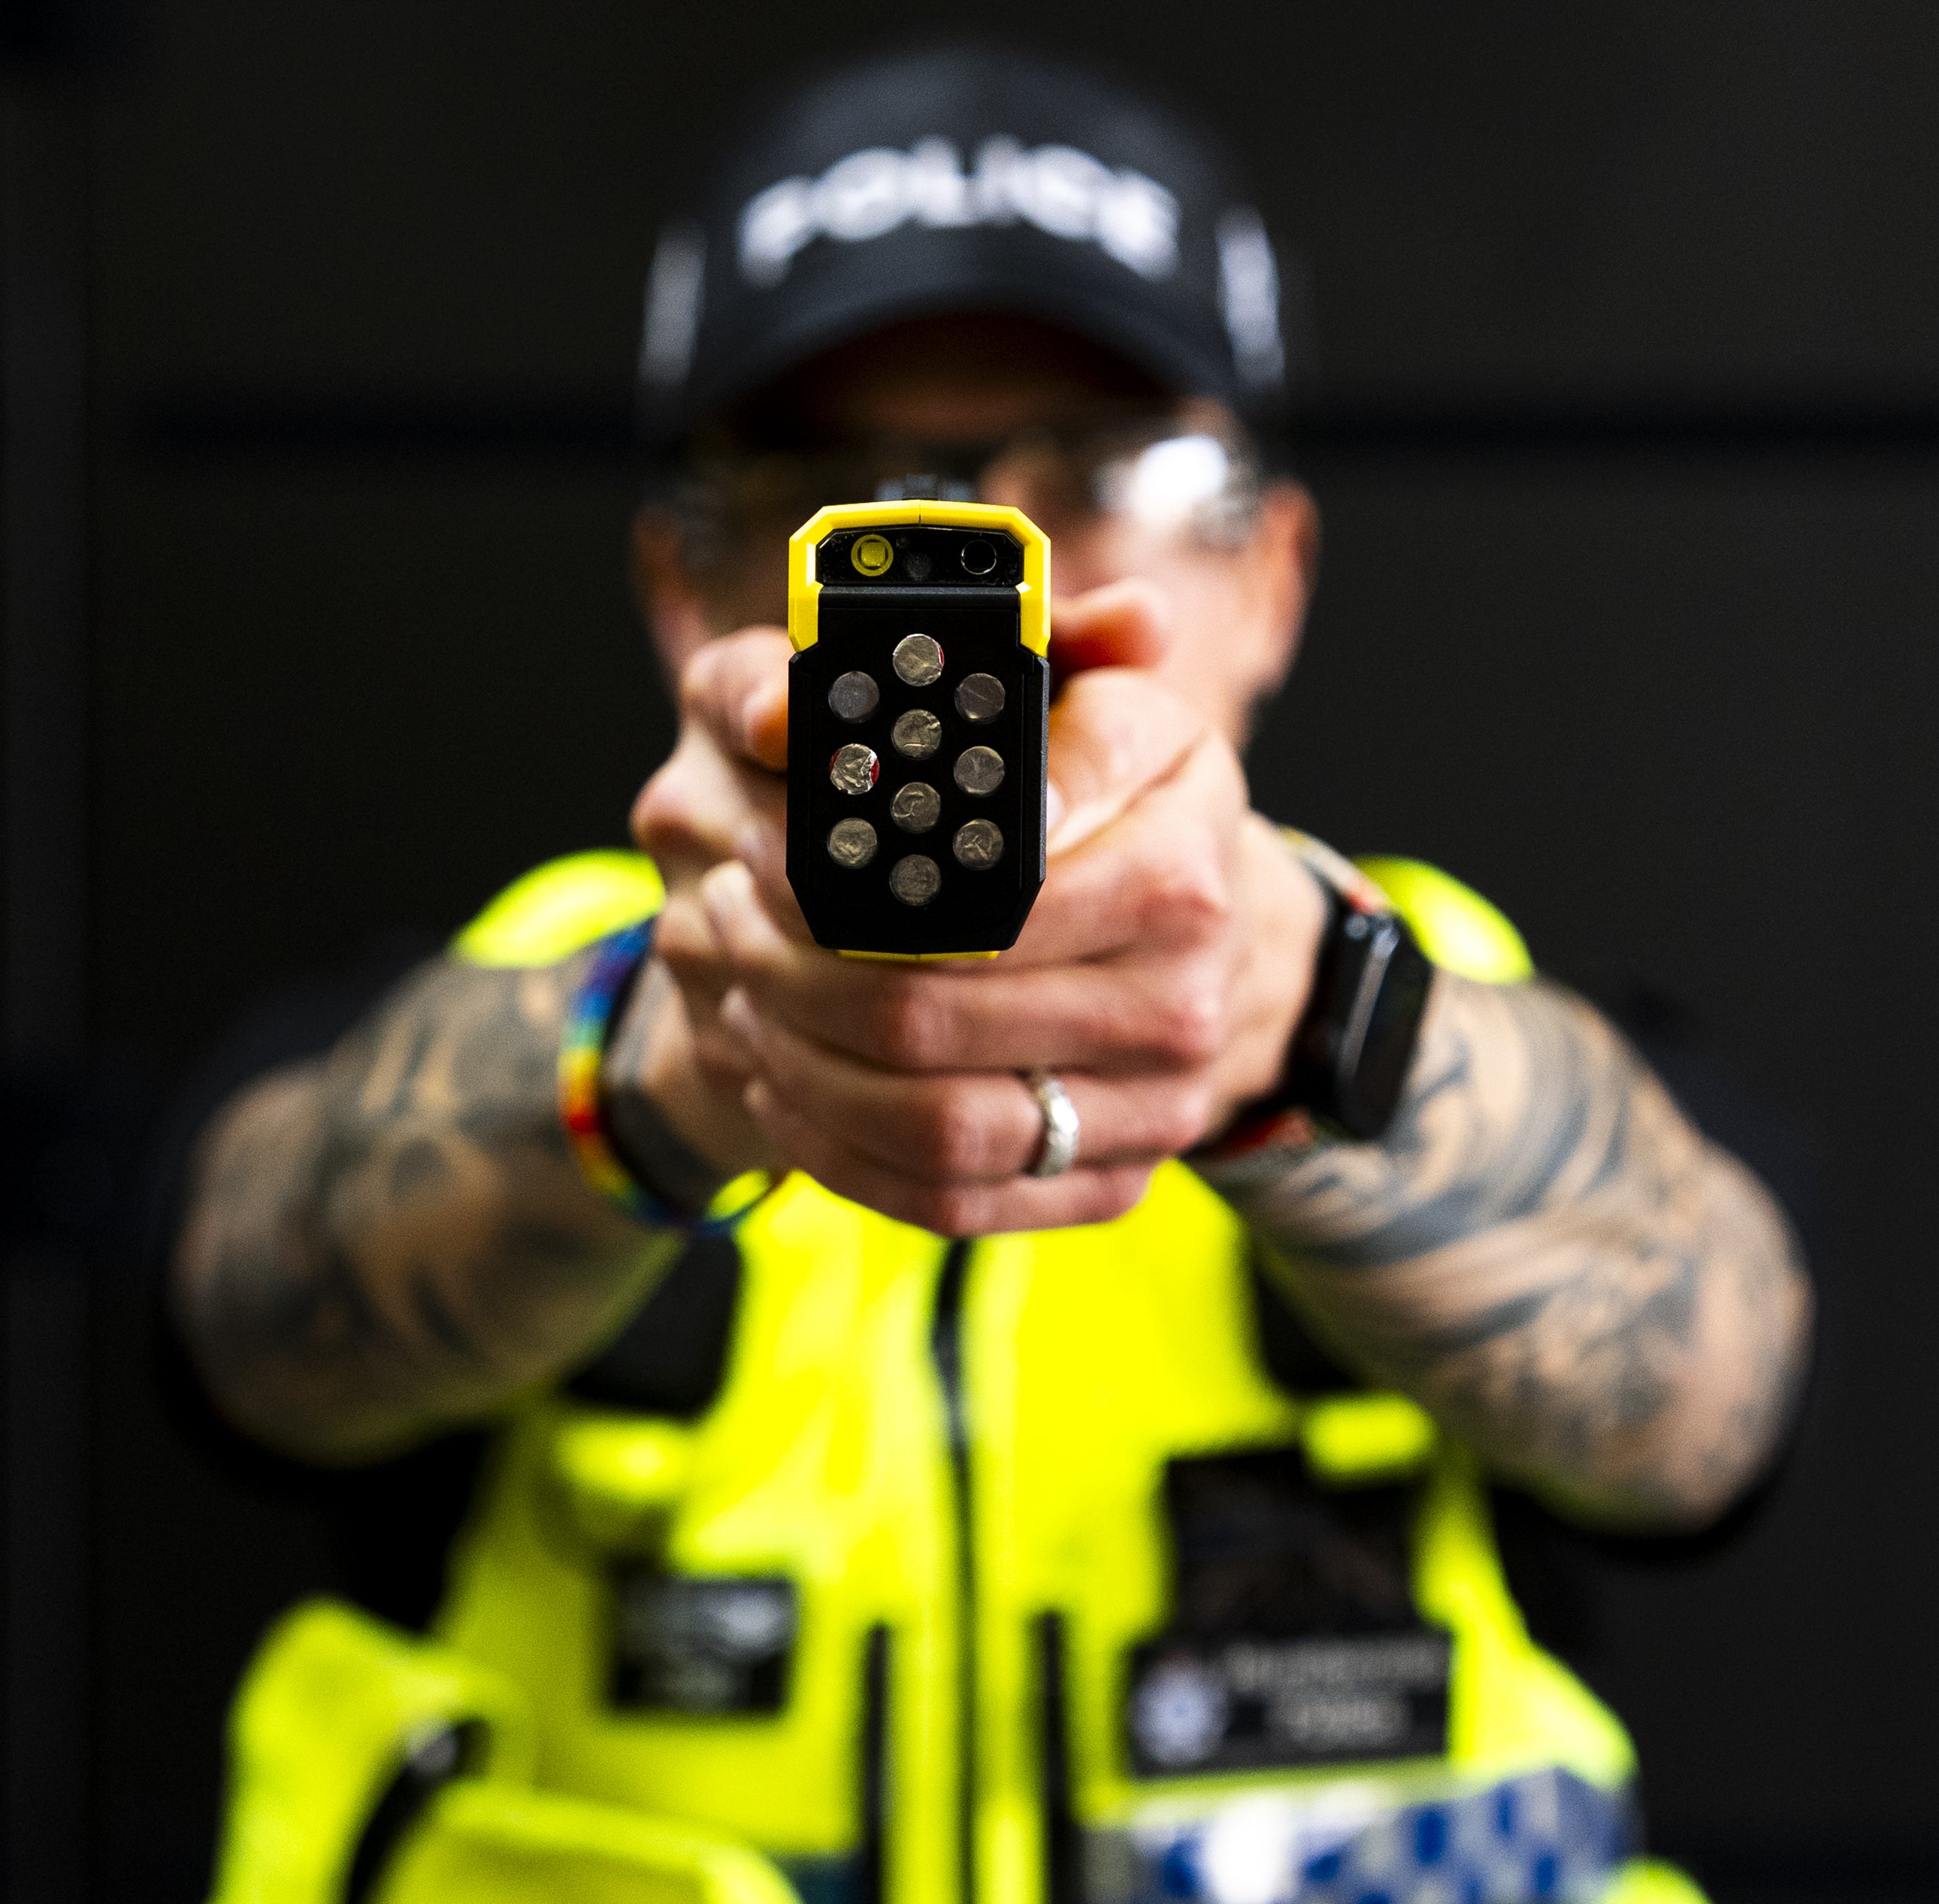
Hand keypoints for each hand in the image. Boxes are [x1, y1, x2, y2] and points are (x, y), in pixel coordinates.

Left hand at [631, 585, 1326, 1237]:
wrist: (1215, 933)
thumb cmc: (1123, 798)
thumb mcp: (1094, 701)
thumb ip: (1004, 665)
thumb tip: (837, 700)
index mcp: (1180, 869)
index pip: (980, 905)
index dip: (844, 890)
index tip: (764, 851)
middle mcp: (1185, 1003)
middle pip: (935, 1020)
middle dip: (795, 974)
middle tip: (722, 913)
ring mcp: (1155, 1109)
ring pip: (935, 1129)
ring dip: (805, 1067)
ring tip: (741, 989)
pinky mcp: (1111, 1183)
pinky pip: (953, 1204)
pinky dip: (844, 1154)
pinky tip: (783, 1086)